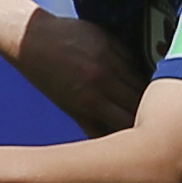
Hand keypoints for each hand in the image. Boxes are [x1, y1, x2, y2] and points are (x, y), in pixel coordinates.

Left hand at [13, 9, 143, 136]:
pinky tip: (133, 75)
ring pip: (140, 79)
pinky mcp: (111, 41)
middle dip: (146, 111)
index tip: (141, 133)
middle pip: (140, 100)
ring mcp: (108, 57)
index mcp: (89, 99)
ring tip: (147, 97)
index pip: (127, 120)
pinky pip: (133, 60)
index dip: (137, 129)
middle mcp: (102, 78)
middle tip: (149, 116)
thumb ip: (91, 124)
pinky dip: (135, 70)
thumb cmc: (46, 76)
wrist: (32, 38)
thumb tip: (109, 144)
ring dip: (145, 90)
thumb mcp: (66, 105)